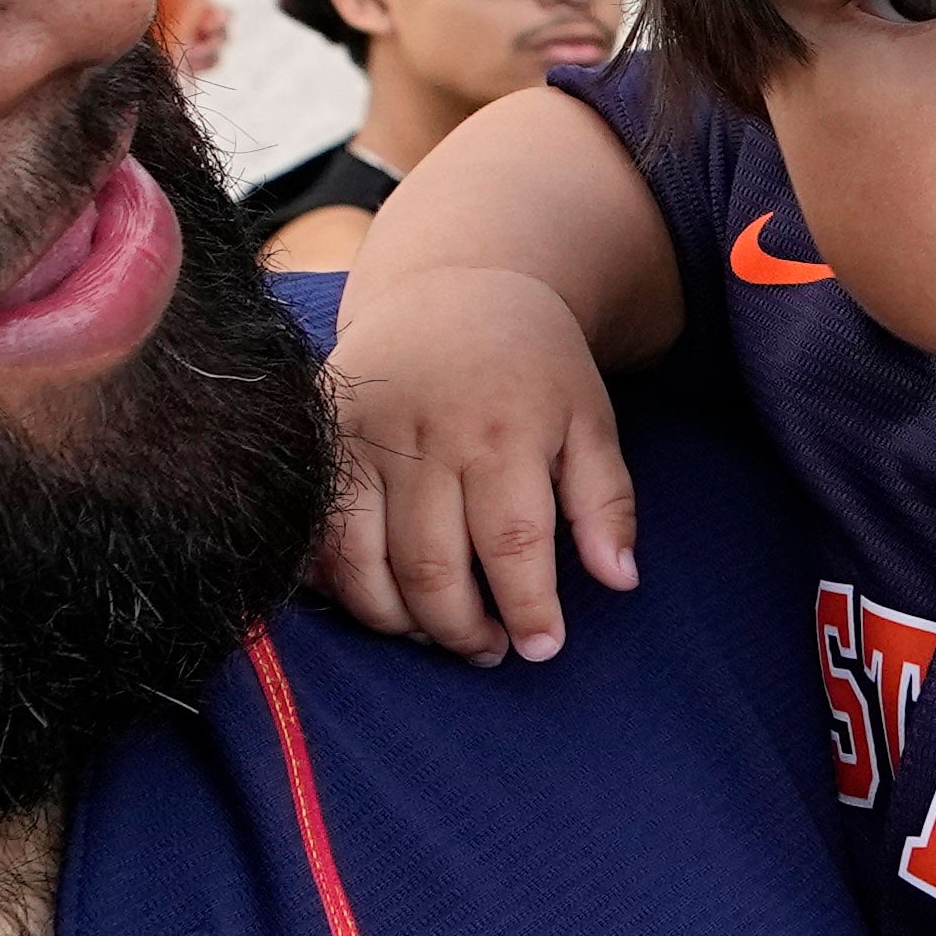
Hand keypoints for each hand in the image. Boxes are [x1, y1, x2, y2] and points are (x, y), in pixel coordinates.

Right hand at [313, 260, 639, 658]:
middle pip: (429, 566)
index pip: (511, 543)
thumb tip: (620, 581)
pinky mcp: (319, 441)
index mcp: (502, 429)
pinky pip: (315, 535)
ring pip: (360, 561)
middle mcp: (424, 434)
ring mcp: (361, 437)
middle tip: (487, 649)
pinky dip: (337, 584)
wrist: (452, 285)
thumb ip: (605, 503)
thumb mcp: (589, 421)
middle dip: (459, 629)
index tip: (542, 648)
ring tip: (434, 634)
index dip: (526, 609)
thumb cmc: (533, 367)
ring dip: (395, 620)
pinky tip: (379, 600)